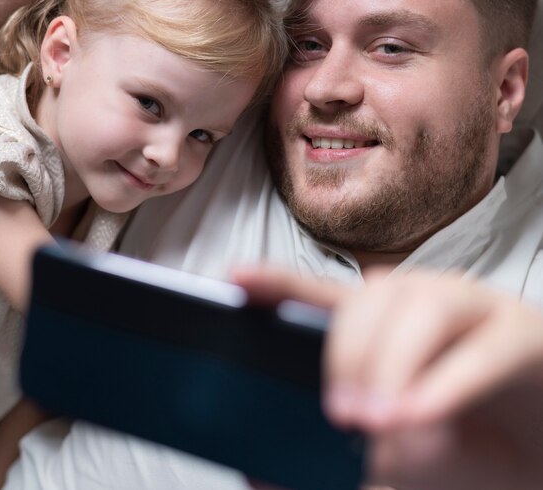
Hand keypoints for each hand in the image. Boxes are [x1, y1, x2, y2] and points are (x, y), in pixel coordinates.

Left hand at [234, 266, 542, 489]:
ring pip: (419, 310)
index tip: (234, 279)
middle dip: (345, 353)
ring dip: (390, 364)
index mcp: (384, 320)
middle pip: (368, 301)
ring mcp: (472, 308)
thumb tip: (263, 475)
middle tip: (339, 414)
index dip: (277, 281)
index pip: (320, 293)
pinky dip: (445, 384)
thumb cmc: (468, 440)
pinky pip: (480, 350)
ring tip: (376, 420)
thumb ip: (336, 458)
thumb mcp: (392, 452)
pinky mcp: (521, 334)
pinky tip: (418, 414)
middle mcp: (422, 300)